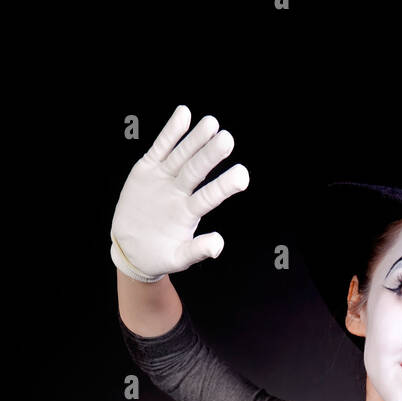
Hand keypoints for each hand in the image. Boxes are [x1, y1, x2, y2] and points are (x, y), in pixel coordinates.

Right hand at [110, 104, 249, 281]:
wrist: (132, 248)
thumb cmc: (158, 254)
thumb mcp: (177, 258)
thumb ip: (196, 251)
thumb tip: (218, 245)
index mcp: (189, 213)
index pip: (209, 196)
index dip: (224, 186)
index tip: (242, 176)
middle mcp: (180, 192)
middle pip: (197, 170)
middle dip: (210, 155)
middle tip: (227, 139)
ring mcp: (165, 179)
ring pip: (182, 156)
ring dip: (195, 139)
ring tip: (212, 123)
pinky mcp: (148, 170)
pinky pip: (160, 148)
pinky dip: (171, 133)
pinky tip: (184, 114)